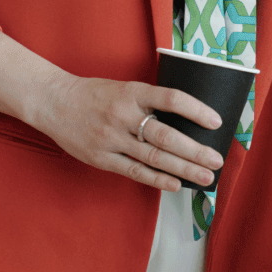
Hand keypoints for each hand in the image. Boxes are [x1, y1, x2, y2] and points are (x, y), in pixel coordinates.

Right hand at [0, 30, 225, 190]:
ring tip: (206, 176)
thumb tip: (187, 118)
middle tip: (218, 160)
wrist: (54, 102)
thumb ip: (151, 101)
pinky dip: (158, 179)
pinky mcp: (101, 158)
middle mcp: (124, 115)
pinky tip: (177, 184)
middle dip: (196, 151)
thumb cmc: (96, 94)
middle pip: (167, 136)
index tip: (217, 121)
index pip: (172, 99)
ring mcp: (112, 138)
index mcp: (133, 92)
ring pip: (154, 158)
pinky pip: (135, 171)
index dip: (196, 110)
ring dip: (184, 169)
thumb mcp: (125, 87)